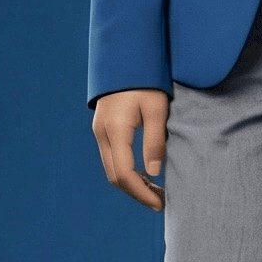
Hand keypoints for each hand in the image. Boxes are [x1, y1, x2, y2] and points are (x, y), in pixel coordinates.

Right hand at [92, 89, 169, 210]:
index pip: (125, 174)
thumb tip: (154, 173)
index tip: (160, 204)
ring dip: (132, 184)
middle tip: (161, 202)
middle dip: (137, 193)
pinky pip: (112, 158)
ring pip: (112, 168)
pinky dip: (127, 171)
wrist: (126, 56)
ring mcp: (100, 130)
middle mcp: (102, 133)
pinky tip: (145, 174)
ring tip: (156, 192)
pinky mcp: (104, 127)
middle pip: (115, 176)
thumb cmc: (147, 80)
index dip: (142, 193)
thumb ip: (155, 141)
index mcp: (116, 130)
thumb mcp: (157, 109)